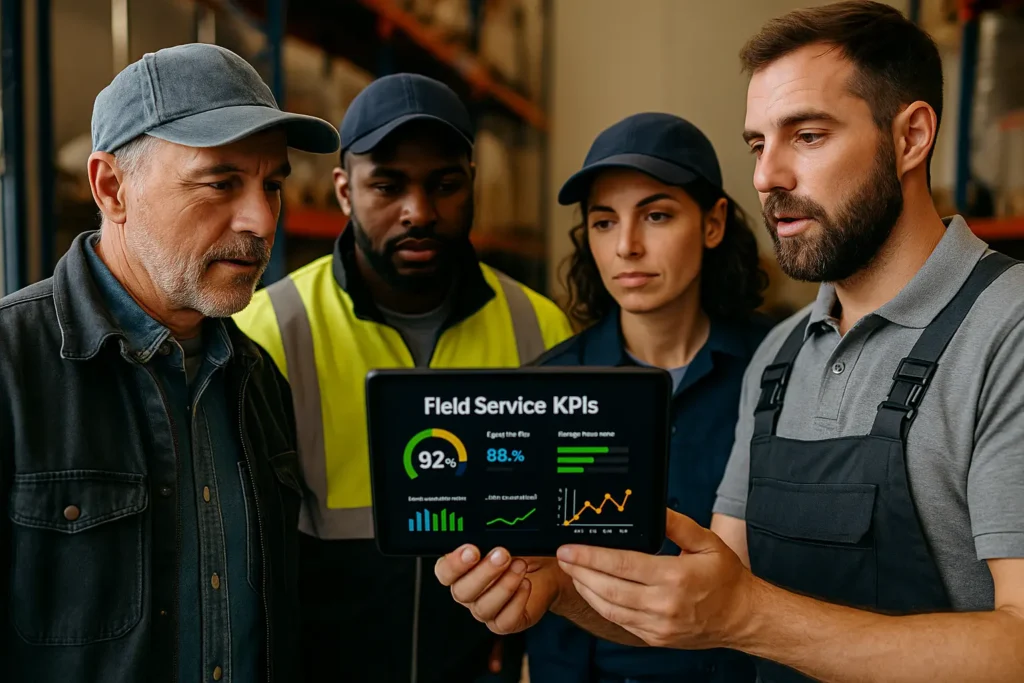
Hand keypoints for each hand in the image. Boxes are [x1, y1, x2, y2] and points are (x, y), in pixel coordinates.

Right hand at [434, 544, 562, 633]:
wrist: (545, 569)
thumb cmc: (520, 551)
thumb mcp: (505, 539)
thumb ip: (491, 538)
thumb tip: (489, 534)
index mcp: (461, 570)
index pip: (445, 571)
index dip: (454, 564)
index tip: (472, 550)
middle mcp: (469, 592)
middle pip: (462, 592)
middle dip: (483, 572)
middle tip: (502, 554)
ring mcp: (486, 610)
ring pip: (483, 608)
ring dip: (504, 586)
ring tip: (520, 566)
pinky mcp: (505, 623)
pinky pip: (505, 620)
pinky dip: (517, 601)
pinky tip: (525, 585)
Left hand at [556, 510, 755, 649]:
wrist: (742, 617)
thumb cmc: (726, 578)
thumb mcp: (707, 541)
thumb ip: (676, 523)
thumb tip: (651, 508)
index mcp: (675, 577)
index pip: (622, 565)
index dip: (591, 556)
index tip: (569, 548)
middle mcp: (664, 604)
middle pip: (608, 588)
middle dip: (579, 571)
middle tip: (561, 557)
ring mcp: (657, 625)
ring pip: (609, 608)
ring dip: (586, 589)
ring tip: (572, 572)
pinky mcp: (654, 638)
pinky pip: (619, 621)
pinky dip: (601, 605)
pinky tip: (592, 590)